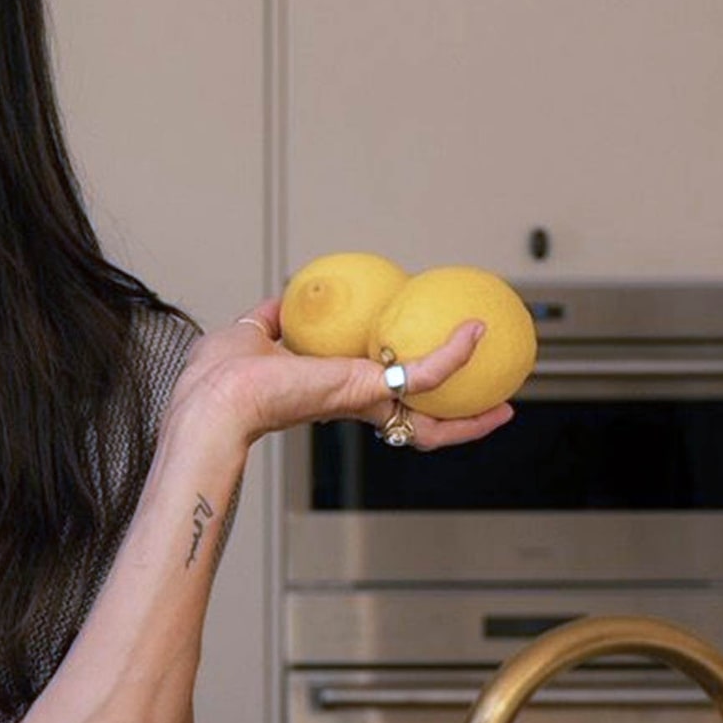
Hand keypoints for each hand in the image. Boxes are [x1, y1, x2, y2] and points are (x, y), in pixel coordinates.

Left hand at [172, 298, 514, 451]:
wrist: (217, 397)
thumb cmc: (221, 377)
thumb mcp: (252, 334)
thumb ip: (274, 318)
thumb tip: (286, 300)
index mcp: (327, 392)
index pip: (376, 398)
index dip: (403, 392)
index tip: (425, 378)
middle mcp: (351, 402)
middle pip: (414, 422)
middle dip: (454, 421)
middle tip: (487, 406)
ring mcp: (363, 401)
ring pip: (432, 420)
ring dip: (473, 414)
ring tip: (505, 400)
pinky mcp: (370, 390)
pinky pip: (427, 372)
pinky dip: (455, 353)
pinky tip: (475, 331)